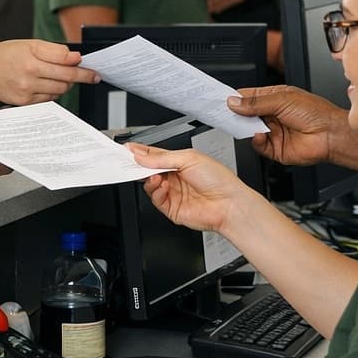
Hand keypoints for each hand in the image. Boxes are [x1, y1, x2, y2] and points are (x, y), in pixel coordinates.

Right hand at [0, 39, 98, 104]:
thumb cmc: (6, 55)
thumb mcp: (29, 44)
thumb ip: (54, 50)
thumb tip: (75, 57)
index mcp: (32, 57)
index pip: (65, 63)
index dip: (82, 68)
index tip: (93, 70)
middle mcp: (29, 75)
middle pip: (65, 79)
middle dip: (79, 77)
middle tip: (89, 75)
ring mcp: (27, 91)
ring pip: (59, 90)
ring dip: (66, 84)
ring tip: (61, 76)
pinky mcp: (25, 102)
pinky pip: (49, 99)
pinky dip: (53, 92)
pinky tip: (47, 84)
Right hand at [131, 142, 253, 233]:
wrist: (229, 204)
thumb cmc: (219, 179)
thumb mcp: (189, 158)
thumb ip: (163, 158)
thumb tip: (143, 156)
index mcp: (180, 162)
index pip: (155, 156)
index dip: (141, 152)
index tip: (128, 149)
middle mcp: (176, 177)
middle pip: (149, 171)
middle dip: (139, 166)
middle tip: (130, 162)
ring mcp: (173, 193)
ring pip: (150, 185)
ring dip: (149, 179)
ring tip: (155, 175)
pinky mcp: (172, 208)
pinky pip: (156, 199)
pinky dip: (155, 191)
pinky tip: (163, 186)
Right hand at [229, 84, 346, 166]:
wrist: (330, 135)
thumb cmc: (315, 113)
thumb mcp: (281, 100)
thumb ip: (255, 103)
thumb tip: (234, 102)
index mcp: (274, 98)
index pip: (248, 97)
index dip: (234, 98)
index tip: (221, 98)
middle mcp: (272, 115)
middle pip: (246, 115)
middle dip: (235, 114)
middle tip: (224, 113)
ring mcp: (272, 132)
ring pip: (249, 130)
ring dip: (245, 128)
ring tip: (241, 124)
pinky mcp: (274, 148)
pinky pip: (257, 146)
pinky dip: (255, 141)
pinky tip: (259, 135)